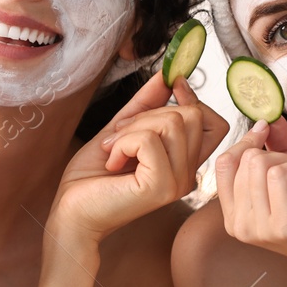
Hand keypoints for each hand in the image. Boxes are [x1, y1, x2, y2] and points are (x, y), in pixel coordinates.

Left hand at [50, 75, 227, 248]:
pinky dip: (123, 143)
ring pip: (171, 123)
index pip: (214, 123)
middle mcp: (188, 174)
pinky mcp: (162, 186)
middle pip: (192, 115)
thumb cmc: (92, 178)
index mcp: (183, 163)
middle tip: (120, 137)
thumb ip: (146, 104)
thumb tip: (166, 75)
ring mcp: (178, 182)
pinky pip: (149, 140)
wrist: (71, 211)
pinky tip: (113, 162)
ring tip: (114, 150)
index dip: (194, 100)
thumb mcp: (121, 130)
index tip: (170, 88)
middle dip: (148, 114)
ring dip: (131, 129)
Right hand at [213, 116, 286, 275]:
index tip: (266, 132)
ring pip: (260, 163)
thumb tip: (269, 119)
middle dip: (278, 157)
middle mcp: (239, 226)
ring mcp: (259, 227)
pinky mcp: (282, 223)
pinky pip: (279, 172)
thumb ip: (278, 149)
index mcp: (234, 218)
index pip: (223, 165)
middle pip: (244, 160)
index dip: (246, 142)